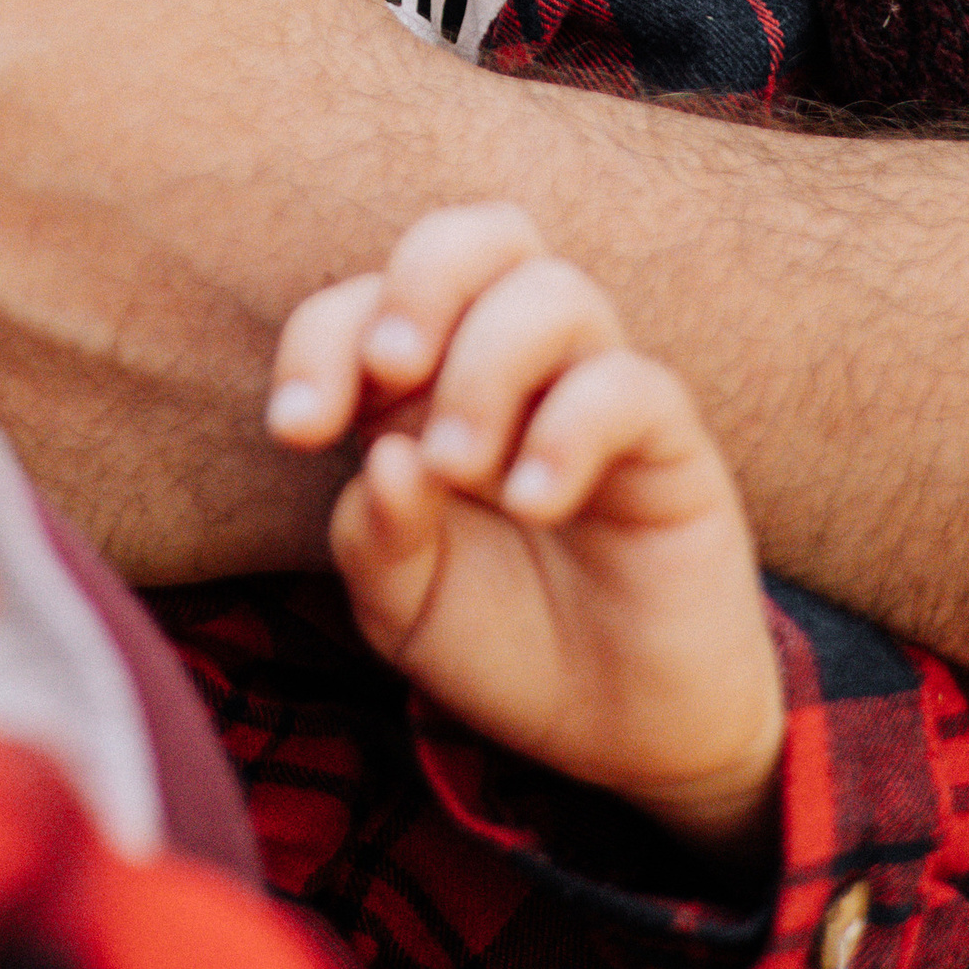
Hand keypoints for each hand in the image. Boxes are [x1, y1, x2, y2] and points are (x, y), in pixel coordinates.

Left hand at [271, 205, 784, 851]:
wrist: (617, 733)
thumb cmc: (502, 639)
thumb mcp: (404, 603)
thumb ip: (375, 536)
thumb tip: (384, 458)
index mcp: (426, 384)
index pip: (365, 303)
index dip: (320, 342)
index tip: (298, 431)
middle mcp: (513, 364)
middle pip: (480, 235)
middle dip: (420, 282)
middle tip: (389, 370)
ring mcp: (594, 392)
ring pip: (555, 292)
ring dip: (487, 365)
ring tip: (459, 466)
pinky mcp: (670, 444)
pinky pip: (631, 386)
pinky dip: (570, 428)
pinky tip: (535, 502)